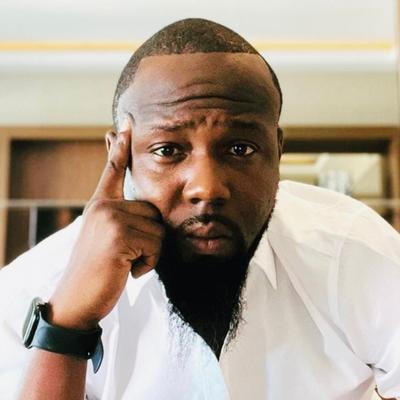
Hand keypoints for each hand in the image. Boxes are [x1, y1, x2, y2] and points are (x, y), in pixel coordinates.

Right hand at [48, 120, 164, 329]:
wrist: (77, 300)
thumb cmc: (98, 271)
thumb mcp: (105, 238)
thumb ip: (122, 219)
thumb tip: (146, 211)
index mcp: (100, 205)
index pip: (112, 170)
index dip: (120, 147)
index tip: (125, 124)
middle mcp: (103, 206)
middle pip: (153, 211)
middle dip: (149, 238)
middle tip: (126, 256)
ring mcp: (109, 218)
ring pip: (158, 230)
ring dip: (150, 253)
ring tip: (125, 263)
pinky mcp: (118, 235)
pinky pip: (156, 246)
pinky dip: (148, 264)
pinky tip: (127, 271)